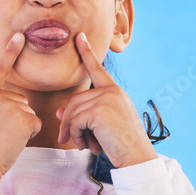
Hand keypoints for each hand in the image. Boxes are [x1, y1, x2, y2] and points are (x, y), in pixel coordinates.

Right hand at [0, 33, 42, 191]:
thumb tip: (16, 97)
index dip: (9, 52)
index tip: (19, 36)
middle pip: (19, 99)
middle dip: (15, 116)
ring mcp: (9, 105)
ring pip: (28, 111)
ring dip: (22, 126)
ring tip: (4, 138)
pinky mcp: (23, 118)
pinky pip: (35, 122)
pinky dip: (29, 133)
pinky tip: (14, 141)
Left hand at [56, 32, 156, 168]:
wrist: (136, 157)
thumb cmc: (121, 144)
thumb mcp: (99, 127)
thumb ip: (82, 115)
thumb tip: (59, 112)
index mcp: (115, 91)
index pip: (98, 69)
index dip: (87, 53)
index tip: (80, 37)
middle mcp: (111, 91)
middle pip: (74, 100)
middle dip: (68, 122)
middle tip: (69, 140)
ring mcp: (106, 99)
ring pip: (72, 112)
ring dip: (73, 132)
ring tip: (83, 146)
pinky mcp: (99, 110)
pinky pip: (75, 121)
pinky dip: (76, 136)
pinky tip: (87, 146)